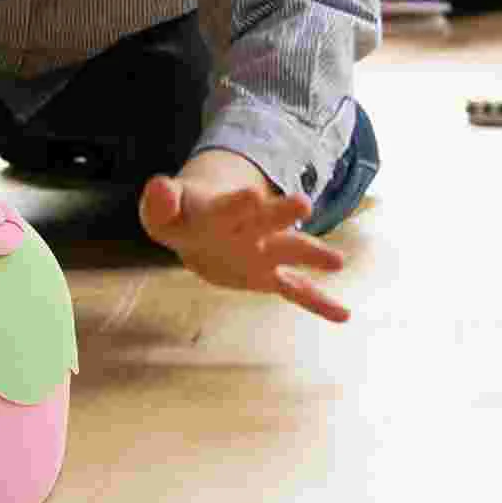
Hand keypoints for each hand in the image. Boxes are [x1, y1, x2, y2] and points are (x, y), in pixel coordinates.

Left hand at [137, 150, 347, 322]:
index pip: (229, 205)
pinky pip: (296, 291)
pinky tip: (343, 315)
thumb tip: (158, 187)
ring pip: (289, 251)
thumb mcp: (162, 212)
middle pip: (268, 219)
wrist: (200, 228)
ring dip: (310, 255)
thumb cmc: (181, 217)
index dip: (238, 202)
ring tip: (337, 261)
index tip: (252, 196)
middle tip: (303, 204)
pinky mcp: (269, 276)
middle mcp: (249, 228)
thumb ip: (160, 202)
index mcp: (222, 211)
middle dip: (282, 213)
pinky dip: (318, 303)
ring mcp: (264, 252)